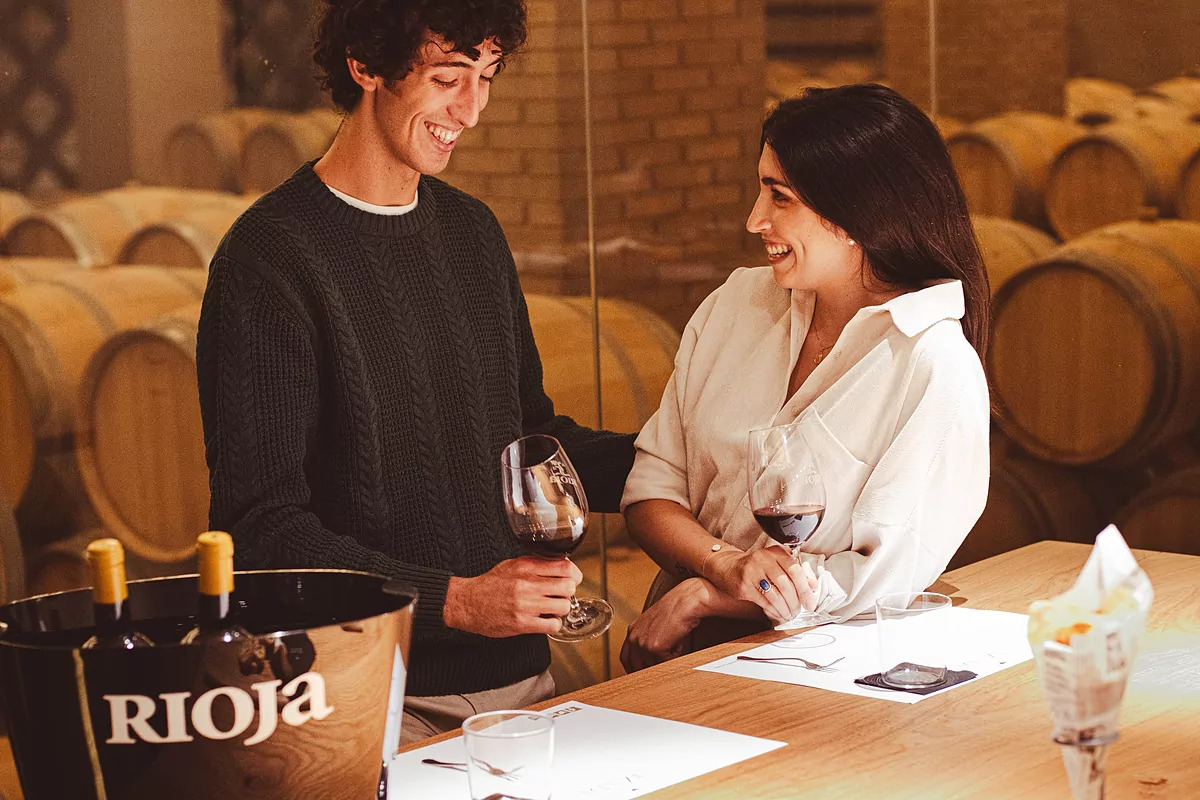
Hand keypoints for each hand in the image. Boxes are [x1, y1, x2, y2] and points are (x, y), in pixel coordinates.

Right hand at [443, 556, 582, 636]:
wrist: (467, 602)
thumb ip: (536, 564)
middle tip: (561, 595)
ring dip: (561, 609)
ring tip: (552, 609)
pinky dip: (553, 624)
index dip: (574, 574)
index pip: (564, 567)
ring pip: (564, 606)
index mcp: (525, 567)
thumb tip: (561, 564)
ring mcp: (525, 605)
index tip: (573, 579)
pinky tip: (545, 620)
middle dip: (569, 592)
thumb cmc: (490, 585)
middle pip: (568, 587)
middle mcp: (527, 584)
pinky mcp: (522, 623)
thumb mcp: (512, 565)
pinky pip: (553, 625)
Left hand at [620, 578, 711, 672]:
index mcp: (632, 631)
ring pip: (652, 666)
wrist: (685, 602)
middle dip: (649, 669)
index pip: (626, 658)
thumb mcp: (654, 625)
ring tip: (674, 644)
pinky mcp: (653, 648)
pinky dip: (674, 657)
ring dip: (665, 661)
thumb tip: (652, 660)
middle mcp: (633, 637)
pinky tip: (678, 642)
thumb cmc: (675, 610)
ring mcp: (642, 644)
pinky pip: (665, 663)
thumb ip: (648, 640)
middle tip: (662, 665)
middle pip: (636, 666)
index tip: (642, 673)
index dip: (634, 668)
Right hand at [706, 545, 814, 623]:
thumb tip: (813, 586)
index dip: (805, 589)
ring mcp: (752, 572)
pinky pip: (764, 601)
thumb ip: (796, 574)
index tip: (810, 603)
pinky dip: (774, 610)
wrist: (729, 567)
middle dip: (795, 602)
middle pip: (786, 584)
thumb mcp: (777, 565)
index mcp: (776, 552)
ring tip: (789, 614)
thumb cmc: (757, 567)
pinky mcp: (744, 586)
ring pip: (775, 595)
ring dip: (785, 608)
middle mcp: (764, 559)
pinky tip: (778, 613)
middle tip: (798, 611)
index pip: (795, 570)